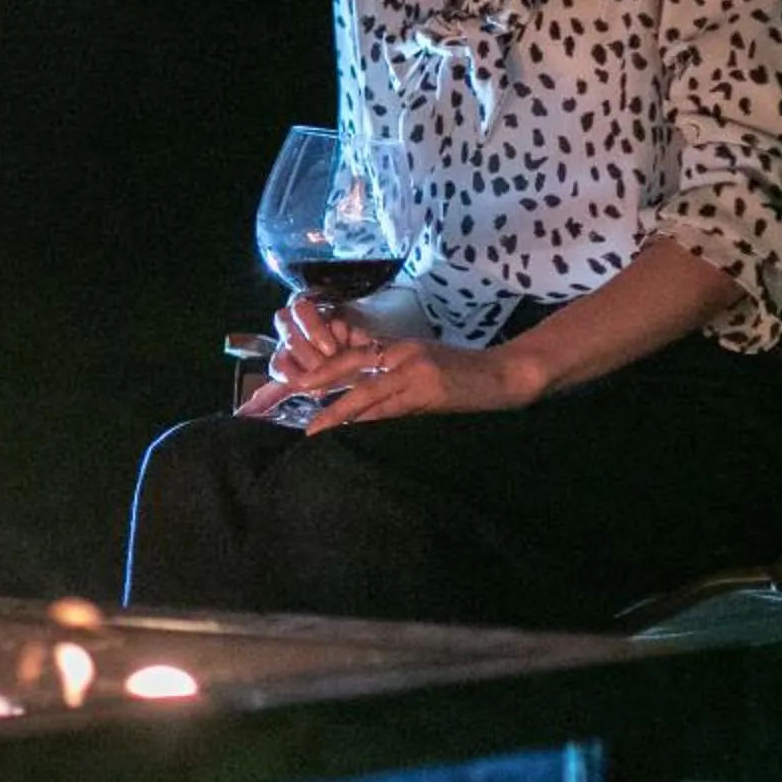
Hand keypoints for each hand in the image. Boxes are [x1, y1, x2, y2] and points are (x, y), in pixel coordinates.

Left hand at [241, 323, 548, 433]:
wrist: (507, 374)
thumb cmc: (464, 373)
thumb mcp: (422, 366)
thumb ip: (389, 377)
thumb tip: (357, 400)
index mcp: (393, 348)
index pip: (344, 358)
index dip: (314, 373)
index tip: (285, 389)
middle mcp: (396, 354)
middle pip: (342, 370)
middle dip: (307, 389)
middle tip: (275, 407)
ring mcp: (411, 370)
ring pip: (363, 393)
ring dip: (334, 414)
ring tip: (309, 431)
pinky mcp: (428, 390)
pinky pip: (390, 409)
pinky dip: (368, 422)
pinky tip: (350, 433)